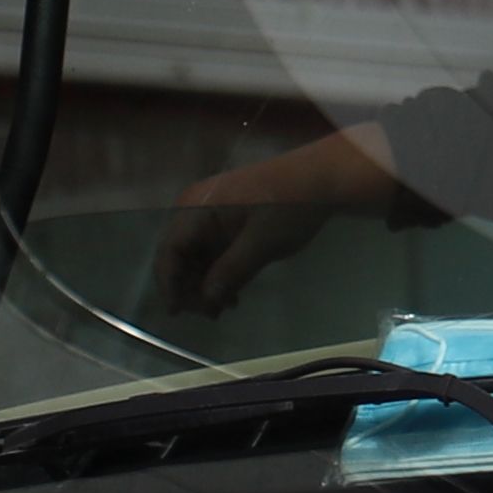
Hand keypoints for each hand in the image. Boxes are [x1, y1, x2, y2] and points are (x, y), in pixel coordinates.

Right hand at [150, 124, 401, 314]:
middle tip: (211, 314)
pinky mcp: (230, 220)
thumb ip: (231, 271)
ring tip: (223, 309)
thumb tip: (206, 299)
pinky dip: (219, 272)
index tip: (178, 312)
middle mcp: (197, 209)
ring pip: (197, 255)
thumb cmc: (290, 206)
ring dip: (206, 283)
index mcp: (196, 207)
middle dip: (191, 288)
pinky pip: (214, 250)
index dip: (169, 283)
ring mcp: (213, 214)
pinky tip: (233, 293)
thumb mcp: (261, 242)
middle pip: (179, 255)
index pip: (169, 250)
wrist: (323, 178)